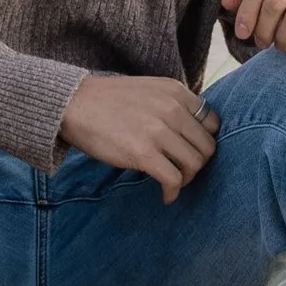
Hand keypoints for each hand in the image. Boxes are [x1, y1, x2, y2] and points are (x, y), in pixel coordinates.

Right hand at [60, 73, 217, 201]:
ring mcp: (158, 130)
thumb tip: (191, 133)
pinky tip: (165, 195)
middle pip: (207, 147)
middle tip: (183, 172)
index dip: (205, 141)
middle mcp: (171, 108)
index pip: (212, 122)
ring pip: (194, 164)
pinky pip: (173, 179)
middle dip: (198, 164)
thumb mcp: (149, 91)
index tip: (192, 152)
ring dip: (186, 179)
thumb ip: (172, 106)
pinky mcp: (143, 152)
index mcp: (175, 91)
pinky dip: (172, 192)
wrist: (73, 103)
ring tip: (173, 182)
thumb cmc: (108, 101)